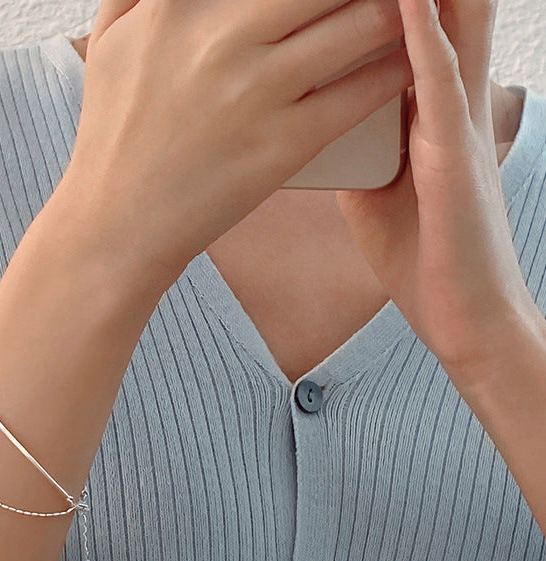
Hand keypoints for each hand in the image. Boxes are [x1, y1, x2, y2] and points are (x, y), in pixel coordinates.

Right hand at [62, 0, 415, 294]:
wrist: (118, 224)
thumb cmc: (111, 137)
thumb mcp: (108, 46)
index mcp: (178, 4)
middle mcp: (223, 37)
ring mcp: (257, 92)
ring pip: (364, 22)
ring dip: (398, 12)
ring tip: (411, 13)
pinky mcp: (284, 145)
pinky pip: (361, 93)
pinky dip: (394, 71)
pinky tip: (405, 64)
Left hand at [335, 0, 538, 377]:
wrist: (462, 314)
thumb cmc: (418, 252)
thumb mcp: (373, 189)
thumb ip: (352, 145)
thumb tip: (313, 121)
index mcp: (422, 110)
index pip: (405, 27)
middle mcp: (443, 104)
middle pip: (428, 11)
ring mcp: (454, 125)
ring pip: (442, 30)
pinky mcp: (455, 158)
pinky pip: (439, 87)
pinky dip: (424, 40)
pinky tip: (406, 0)